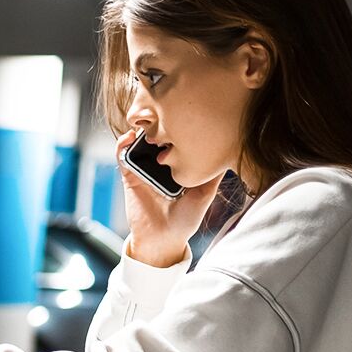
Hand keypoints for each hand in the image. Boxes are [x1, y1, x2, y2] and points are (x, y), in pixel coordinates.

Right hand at [116, 126, 222, 267]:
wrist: (164, 239)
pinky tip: (129, 138)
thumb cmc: (186, 219)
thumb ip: (213, 174)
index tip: (185, 113)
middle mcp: (160, 165)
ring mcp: (144, 169)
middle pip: (158, 137)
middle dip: (159, 123)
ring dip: (140, 130)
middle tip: (164, 112)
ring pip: (139, 143)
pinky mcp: (129, 177)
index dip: (179, 126)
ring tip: (147, 121)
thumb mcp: (206, 193)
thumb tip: (229, 151)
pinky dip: (122, 145)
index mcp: (178, 166)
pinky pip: (122, 158)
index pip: (177, 140)